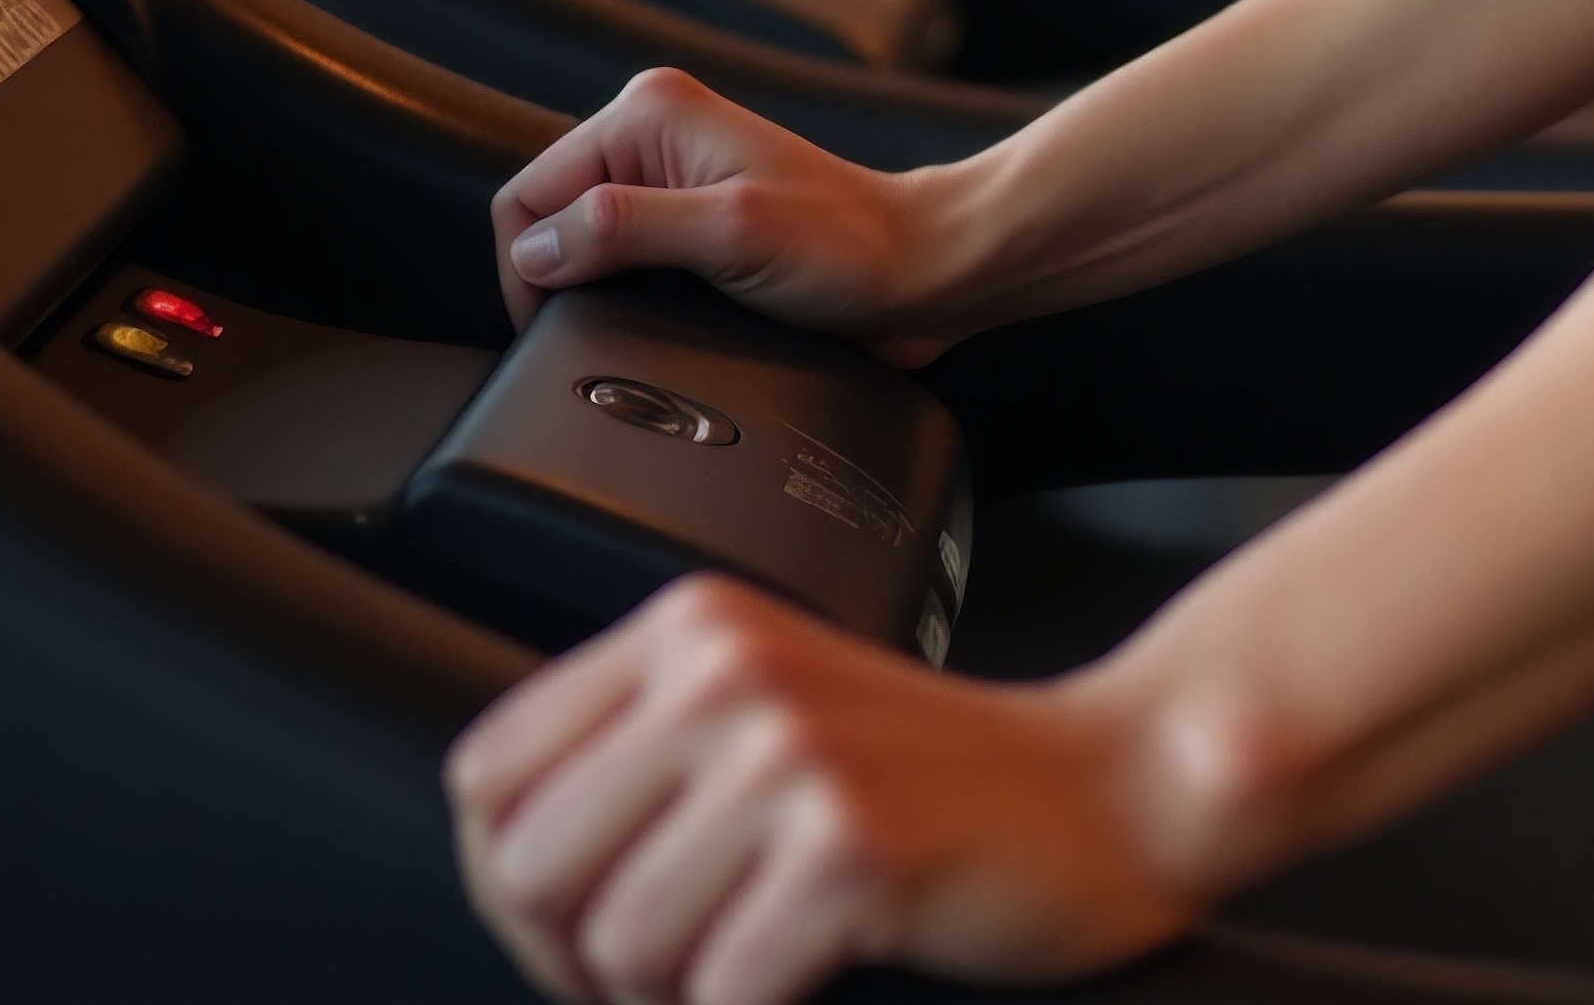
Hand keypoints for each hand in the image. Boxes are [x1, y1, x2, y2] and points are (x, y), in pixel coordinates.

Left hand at [447, 575, 1199, 1001]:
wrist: (1104, 791)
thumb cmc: (928, 779)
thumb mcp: (762, 715)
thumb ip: (637, 754)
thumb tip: (499, 863)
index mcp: (692, 626)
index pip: (489, 775)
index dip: (513, 885)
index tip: (584, 922)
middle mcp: (729, 666)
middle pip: (533, 874)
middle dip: (589, 959)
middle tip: (683, 961)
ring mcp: (790, 753)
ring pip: (619, 950)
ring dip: (680, 995)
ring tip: (759, 957)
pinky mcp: (846, 847)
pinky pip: (717, 997)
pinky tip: (815, 971)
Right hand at [492, 70, 962, 348]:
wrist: (920, 270)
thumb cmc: (847, 245)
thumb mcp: (730, 233)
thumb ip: (625, 229)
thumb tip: (537, 248)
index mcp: (650, 113)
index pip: (528, 194)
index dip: (526, 270)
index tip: (556, 325)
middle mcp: (655, 135)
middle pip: (547, 219)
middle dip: (557, 280)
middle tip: (601, 330)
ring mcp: (673, 179)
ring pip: (579, 245)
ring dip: (591, 291)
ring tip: (633, 326)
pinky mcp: (693, 221)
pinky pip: (619, 261)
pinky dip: (619, 296)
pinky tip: (650, 323)